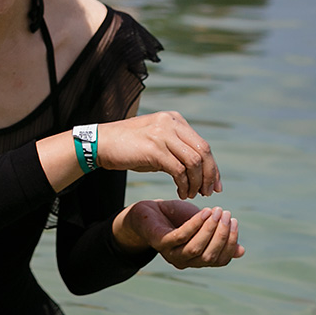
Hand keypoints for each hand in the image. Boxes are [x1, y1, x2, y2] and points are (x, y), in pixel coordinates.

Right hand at [96, 111, 221, 199]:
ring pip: (194, 162)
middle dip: (209, 175)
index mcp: (175, 120)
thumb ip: (175, 148)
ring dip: (196, 182)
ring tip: (192, 194)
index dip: (212, 166)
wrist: (100, 143)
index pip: (203, 144)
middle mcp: (171, 123)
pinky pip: (179, 170)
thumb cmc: (127, 146)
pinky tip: (181, 192)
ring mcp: (163, 135)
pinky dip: (184, 184)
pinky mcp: (154, 149)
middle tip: (208, 192)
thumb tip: (196, 168)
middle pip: (203, 151)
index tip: (214, 184)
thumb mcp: (156, 142)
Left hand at [115, 199, 244, 268]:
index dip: (230, 243)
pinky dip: (195, 224)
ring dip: (209, 229)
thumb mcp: (202, 227)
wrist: (149, 212)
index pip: (220, 260)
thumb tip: (241, 251)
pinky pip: (181, 236)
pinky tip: (204, 211)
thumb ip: (218, 237)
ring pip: (195, 248)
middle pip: (209, 256)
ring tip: (217, 211)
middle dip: (221, 235)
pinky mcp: (160, 242)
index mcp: (197, 260)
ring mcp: (171, 254)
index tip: (234, 222)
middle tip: (227, 214)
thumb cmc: (177, 219)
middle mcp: (185, 261)